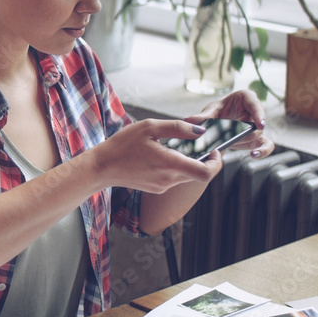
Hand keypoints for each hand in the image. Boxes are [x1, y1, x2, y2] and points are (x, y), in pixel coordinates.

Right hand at [93, 118, 218, 193]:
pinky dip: (174, 168)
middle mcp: (169, 179)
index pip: (206, 172)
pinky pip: (173, 179)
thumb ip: (178, 128)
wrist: (101, 167)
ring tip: (173, 148)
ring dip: (187, 163)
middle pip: (198, 174)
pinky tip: (160, 157)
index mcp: (170, 164)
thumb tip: (200, 131)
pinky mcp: (156, 189)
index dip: (217, 162)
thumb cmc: (122, 145)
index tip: (214, 150)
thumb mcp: (149, 127)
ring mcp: (162, 186)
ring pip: (186, 176)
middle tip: (196, 144)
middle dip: (202, 159)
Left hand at [184, 89, 274, 157]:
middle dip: (246, 133)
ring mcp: (257, 127)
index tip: (260, 124)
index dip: (259, 114)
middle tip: (234, 139)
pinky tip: (254, 155)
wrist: (218, 122)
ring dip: (251, 143)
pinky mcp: (256, 139)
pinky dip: (262, 151)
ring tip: (251, 152)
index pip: (255, 104)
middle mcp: (255, 112)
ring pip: (261, 135)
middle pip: (256, 124)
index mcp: (246, 99)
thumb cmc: (217, 111)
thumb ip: (202, 116)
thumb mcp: (210, 111)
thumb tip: (188, 120)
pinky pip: (266, 145)